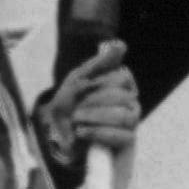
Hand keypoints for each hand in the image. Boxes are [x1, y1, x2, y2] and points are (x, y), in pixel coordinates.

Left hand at [34, 49, 142, 171]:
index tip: (80, 88)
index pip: (122, 77)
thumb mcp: (78, 80)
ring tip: (77, 119)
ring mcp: (131, 124)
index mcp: (123, 84)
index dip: (98, 83)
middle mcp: (131, 102)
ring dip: (95, 117)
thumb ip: (99, 62)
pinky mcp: (127, 144)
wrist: (57, 137)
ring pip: (125, 116)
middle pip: (123, 96)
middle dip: (93, 101)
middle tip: (75, 108)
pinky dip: (98, 132)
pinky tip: (81, 131)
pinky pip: (123, 136)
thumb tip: (117, 43)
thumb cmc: (70, 105)